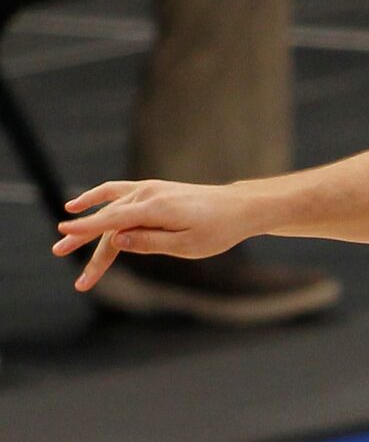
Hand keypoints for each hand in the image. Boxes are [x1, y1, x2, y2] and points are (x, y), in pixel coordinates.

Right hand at [52, 180, 258, 290]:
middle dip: (83, 237)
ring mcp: (147, 190)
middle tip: (58, 251)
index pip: (112, 221)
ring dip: (87, 222)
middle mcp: (146, 195)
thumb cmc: (216, 230)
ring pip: (110, 208)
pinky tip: (79, 204)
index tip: (63, 233)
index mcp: (154, 209)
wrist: (236, 207)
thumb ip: (150, 242)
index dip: (85, 229)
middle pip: (108, 219)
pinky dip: (97, 199)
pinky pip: (117, 194)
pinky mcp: (151, 191)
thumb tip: (116, 241)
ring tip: (65, 233)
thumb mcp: (187, 245)